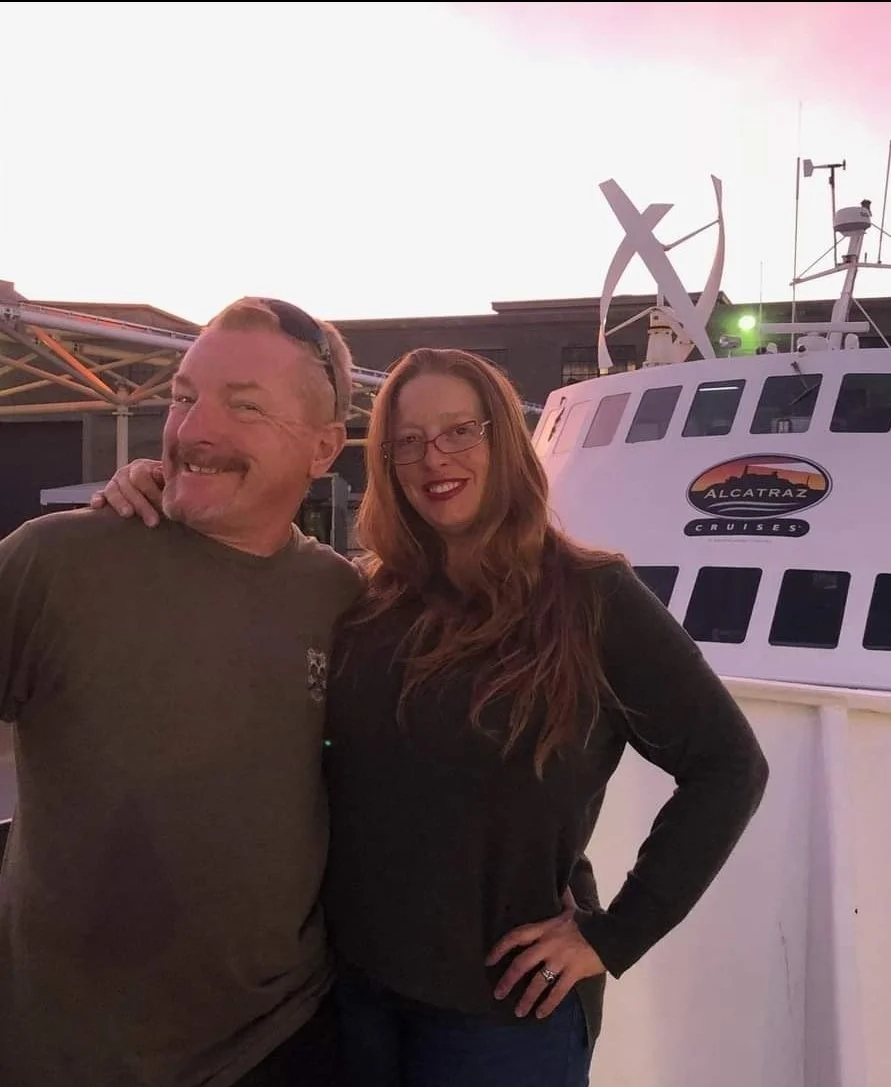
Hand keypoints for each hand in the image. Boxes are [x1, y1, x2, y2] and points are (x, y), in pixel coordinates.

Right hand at [90, 459, 165, 526]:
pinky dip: (98, 499)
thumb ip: (171, 483)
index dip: (153, 492)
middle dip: (141, 504)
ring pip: (113, 490)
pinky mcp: (105, 495)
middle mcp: (128, 473)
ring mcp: (116, 483)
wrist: (162, 501)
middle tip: (153, 521)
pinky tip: (98, 505)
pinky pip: (99, 495)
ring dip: (121, 503)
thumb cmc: (170, 494)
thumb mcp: (174, 486)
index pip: (144, 475)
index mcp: (145, 467)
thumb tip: (165, 479)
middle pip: (129, 484)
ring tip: (128, 514)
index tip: (164, 507)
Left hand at [486, 910, 604, 1019]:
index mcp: (545, 928)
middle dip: (508, 980)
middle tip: (498, 994)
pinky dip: (548, 1004)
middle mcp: (549, 944)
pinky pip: (557, 992)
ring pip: (538, 982)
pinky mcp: (573, 973)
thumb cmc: (589, 922)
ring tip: (518, 1012)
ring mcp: (560, 960)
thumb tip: (561, 883)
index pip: (517, 936)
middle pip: (522, 963)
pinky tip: (540, 1014)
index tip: (488, 961)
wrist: (611, 934)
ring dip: (526, 998)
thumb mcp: (572, 909)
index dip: (500, 948)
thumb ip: (563, 899)